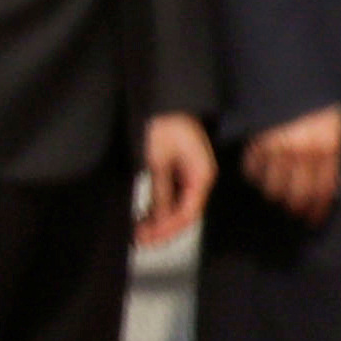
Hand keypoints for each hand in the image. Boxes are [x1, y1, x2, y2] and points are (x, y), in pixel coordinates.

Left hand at [134, 110, 215, 245]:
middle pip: (185, 214)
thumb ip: (162, 190)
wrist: (157, 100)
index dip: (169, 228)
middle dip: (164, 230)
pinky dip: (157, 210)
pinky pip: (170, 197)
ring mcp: (187, 176)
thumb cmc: (161, 122)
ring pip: (177, 208)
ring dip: (159, 222)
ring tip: (139, 233)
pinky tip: (144, 218)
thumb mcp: (157, 159)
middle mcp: (198, 178)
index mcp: (201, 174)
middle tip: (141, 240)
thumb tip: (159, 217)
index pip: (189, 212)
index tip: (149, 237)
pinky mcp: (175, 172)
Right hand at [246, 106, 340, 220]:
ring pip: (274, 184)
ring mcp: (280, 144)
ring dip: (274, 193)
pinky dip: (255, 174)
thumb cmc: (319, 96)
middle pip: (299, 193)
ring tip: (276, 195)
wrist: (290, 69)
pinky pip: (253, 166)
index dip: (318, 208)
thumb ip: (335, 149)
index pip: (325, 189)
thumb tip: (332, 182)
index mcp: (331, 145)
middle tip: (293, 212)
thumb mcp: (337, 121)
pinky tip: (258, 175)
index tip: (314, 219)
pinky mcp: (258, 137)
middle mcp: (306, 150)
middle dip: (296, 206)